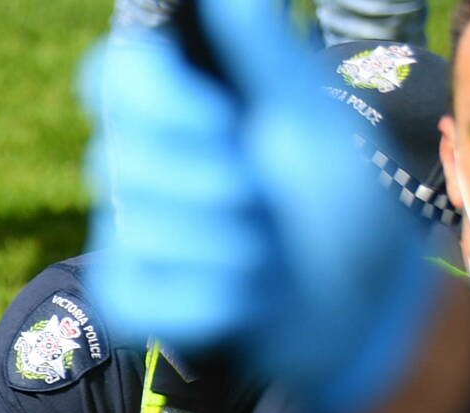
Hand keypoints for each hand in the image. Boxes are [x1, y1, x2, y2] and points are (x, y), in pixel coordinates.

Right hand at [79, 0, 433, 412]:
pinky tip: (243, 296)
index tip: (219, 118)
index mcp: (176, 110)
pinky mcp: (132, 300)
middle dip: (212, 184)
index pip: (109, 76)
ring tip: (266, 251)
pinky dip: (208, 299)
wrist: (361, 299)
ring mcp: (128, 235)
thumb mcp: (311, 118)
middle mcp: (138, 167)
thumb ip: (261, 54)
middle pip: (120, 158)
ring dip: (227, 245)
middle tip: (264, 198)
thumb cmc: (337, 200)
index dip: (152, 98)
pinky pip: (140, 296)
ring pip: (141, 232)